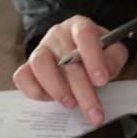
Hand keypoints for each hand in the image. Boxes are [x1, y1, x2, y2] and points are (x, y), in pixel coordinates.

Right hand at [13, 15, 129, 124]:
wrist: (76, 54)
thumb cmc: (95, 54)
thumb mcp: (112, 52)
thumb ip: (114, 58)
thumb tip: (103, 73)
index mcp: (79, 25)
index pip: (85, 34)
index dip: (93, 58)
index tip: (102, 80)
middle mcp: (57, 35)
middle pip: (66, 59)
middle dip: (82, 90)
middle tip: (93, 112)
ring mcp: (40, 50)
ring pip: (40, 65)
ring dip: (57, 89)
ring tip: (71, 103)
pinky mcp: (27, 66)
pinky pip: (22, 77)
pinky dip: (36, 91)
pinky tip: (52, 98)